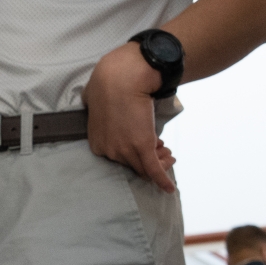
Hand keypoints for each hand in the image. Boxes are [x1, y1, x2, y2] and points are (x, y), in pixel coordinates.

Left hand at [84, 41, 175, 191]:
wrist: (122, 76)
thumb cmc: (108, 82)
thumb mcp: (95, 101)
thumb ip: (97, 110)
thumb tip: (98, 107)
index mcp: (97, 143)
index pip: (118, 158)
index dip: (133, 153)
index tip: (145, 144)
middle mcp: (110, 151)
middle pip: (132, 164)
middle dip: (149, 157)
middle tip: (162, 150)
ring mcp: (125, 150)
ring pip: (145, 168)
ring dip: (160, 163)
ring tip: (169, 155)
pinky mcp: (143, 146)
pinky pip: (154, 170)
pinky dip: (162, 180)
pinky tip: (169, 188)